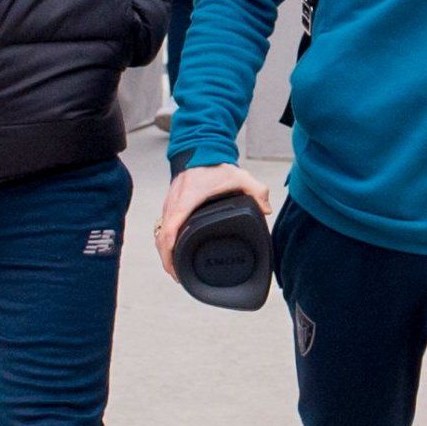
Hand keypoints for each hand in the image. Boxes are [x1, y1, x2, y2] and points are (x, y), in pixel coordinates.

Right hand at [156, 162, 274, 276]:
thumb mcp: (240, 176)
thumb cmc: (215, 165)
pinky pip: (163, 227)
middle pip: (161, 236)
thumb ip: (256, 191)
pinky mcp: (170, 205)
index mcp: (187, 199)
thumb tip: (266, 210)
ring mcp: (169, 204)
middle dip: (166, 259)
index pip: (171, 228)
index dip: (170, 250)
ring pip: (160, 233)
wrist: (200, 149)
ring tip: (174, 270)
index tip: (174, 266)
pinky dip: (165, 241)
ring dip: (164, 252)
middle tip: (176, 276)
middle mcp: (173, 203)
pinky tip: (173, 252)